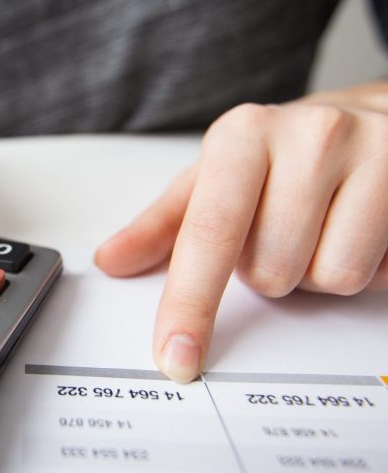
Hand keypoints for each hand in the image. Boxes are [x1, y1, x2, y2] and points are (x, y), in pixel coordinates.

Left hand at [94, 82, 387, 381]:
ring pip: (328, 277)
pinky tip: (361, 228)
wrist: (377, 116)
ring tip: (322, 227)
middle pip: (270, 272)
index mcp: (242, 138)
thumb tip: (111, 262)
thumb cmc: (284, 156)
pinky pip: (376, 273)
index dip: (189, 305)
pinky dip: (367, 267)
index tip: (176, 356)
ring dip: (317, 271)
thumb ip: (163, 226)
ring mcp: (372, 152)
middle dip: (271, 270)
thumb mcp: (216, 179)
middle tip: (283, 230)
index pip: (208, 236)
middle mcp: (307, 136)